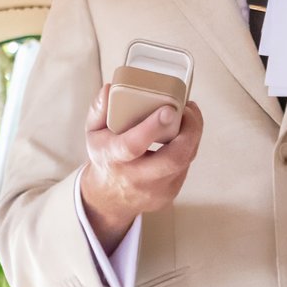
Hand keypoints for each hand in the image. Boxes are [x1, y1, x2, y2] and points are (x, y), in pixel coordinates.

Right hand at [77, 85, 203, 246]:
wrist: (110, 198)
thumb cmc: (105, 157)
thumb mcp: (93, 133)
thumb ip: (99, 109)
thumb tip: (109, 89)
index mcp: (113, 159)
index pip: (132, 146)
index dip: (153, 127)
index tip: (169, 109)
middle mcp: (136, 178)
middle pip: (172, 159)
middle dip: (189, 130)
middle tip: (189, 108)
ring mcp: (156, 189)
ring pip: (185, 160)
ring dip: (193, 134)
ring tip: (189, 113)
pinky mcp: (171, 192)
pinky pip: (186, 165)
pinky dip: (189, 145)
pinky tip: (185, 131)